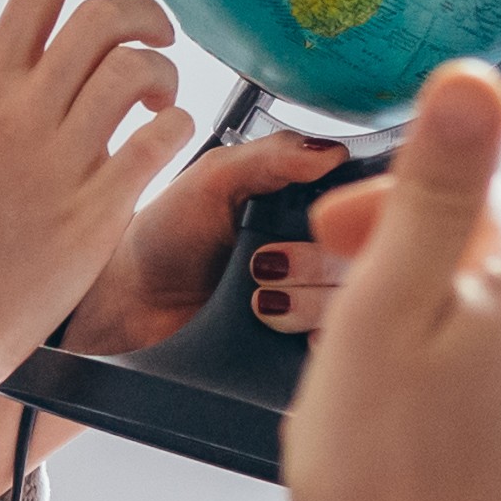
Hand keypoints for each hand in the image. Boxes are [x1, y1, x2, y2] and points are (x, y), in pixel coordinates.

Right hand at [0, 0, 200, 400]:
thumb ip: (9, 99)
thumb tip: (58, 58)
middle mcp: (15, 114)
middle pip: (104, 16)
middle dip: (150, 17)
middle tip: (160, 45)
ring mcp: (53, 162)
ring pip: (137, 70)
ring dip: (165, 79)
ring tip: (158, 106)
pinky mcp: (90, 213)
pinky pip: (159, 140)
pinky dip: (173, 132)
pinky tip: (159, 150)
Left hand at [66, 130, 348, 354]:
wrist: (130, 302)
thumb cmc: (166, 235)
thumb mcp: (213, 180)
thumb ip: (271, 158)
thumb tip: (330, 152)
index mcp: (310, 205)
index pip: (370, 205)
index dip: (361, 213)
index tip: (329, 222)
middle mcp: (321, 253)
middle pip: (368, 258)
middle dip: (319, 262)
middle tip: (266, 263)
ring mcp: (313, 303)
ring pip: (353, 304)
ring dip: (307, 302)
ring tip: (259, 300)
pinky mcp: (297, 347)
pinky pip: (334, 347)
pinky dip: (317, 342)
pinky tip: (291, 334)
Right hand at [281, 62, 500, 500]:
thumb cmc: (382, 489)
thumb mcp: (381, 316)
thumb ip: (439, 191)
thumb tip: (476, 77)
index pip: (479, 206)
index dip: (389, 217)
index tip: (328, 250)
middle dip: (429, 295)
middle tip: (345, 345)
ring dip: (464, 375)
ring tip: (388, 430)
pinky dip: (492, 449)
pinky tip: (433, 485)